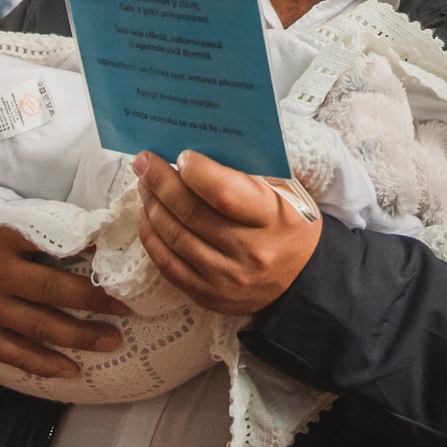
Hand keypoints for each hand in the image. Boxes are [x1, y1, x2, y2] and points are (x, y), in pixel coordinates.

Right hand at [0, 176, 126, 380]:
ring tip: (114, 341)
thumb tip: (46, 156)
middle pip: (54, 291)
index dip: (89, 247)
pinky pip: (11, 351)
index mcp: (0, 234)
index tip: (119, 250)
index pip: (53, 240)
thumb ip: (8, 180)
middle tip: (129, 308)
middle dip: (95, 301)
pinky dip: (41, 363)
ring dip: (79, 336)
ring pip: (39, 326)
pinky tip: (69, 371)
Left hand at [133, 151, 322, 315]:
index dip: (196, 172)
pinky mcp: (208, 295)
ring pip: (174, 237)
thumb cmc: (288, 223)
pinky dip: (151, 237)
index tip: (182, 155)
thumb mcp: (285, 192)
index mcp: (273, 218)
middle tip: (145, 162)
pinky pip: (168, 265)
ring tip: (145, 185)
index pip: (224, 193)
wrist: (302, 279)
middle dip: (160, 182)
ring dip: (152, 206)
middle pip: (191, 213)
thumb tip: (197, 151)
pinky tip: (148, 215)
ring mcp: (226, 278)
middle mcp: (250, 251)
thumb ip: (248, 172)